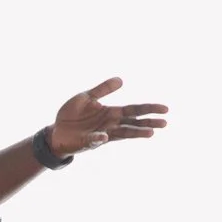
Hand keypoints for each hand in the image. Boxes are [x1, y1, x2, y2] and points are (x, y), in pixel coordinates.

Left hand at [48, 79, 167, 158]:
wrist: (56, 131)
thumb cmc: (72, 115)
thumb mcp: (86, 97)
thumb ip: (102, 89)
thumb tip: (121, 79)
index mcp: (111, 112)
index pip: (134, 110)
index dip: (149, 108)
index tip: (165, 109)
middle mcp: (110, 124)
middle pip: (133, 123)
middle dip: (149, 122)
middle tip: (165, 122)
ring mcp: (102, 134)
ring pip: (123, 134)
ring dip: (136, 133)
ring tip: (151, 133)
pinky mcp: (88, 141)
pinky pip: (95, 140)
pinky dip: (99, 138)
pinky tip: (105, 136)